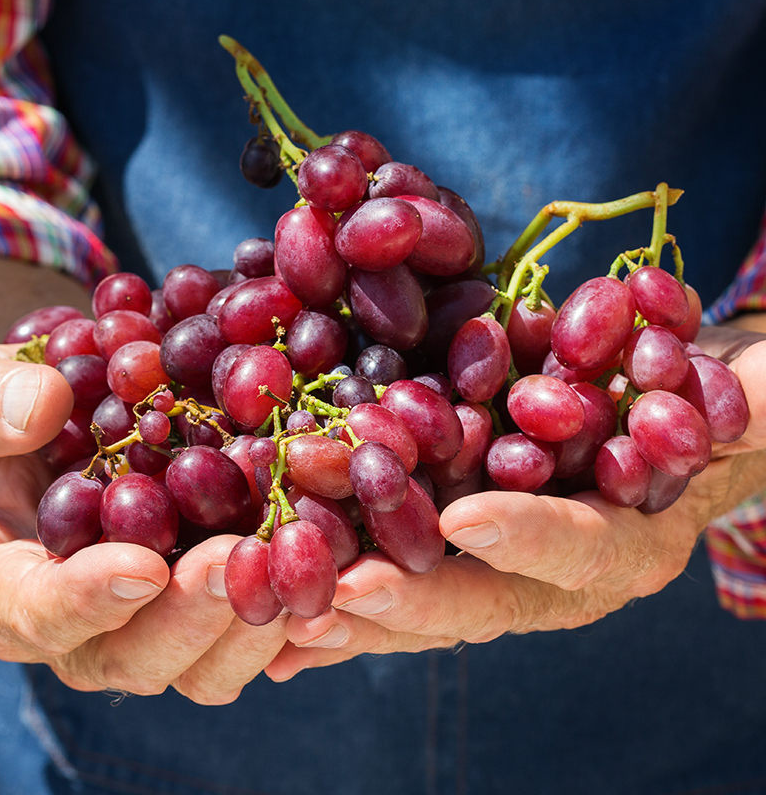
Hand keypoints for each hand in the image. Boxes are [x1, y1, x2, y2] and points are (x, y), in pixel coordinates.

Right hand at [0, 344, 285, 703]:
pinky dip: (288, 606)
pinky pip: (249, 626)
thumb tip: (41, 407)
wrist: (50, 424)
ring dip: (253, 623)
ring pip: (202, 662)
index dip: (86, 603)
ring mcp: (152, 613)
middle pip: (132, 658)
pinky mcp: (207, 593)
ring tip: (297, 564)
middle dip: (190, 616)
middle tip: (239, 556)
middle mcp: (84, 619)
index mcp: (7, 581)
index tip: (143, 567)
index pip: (33, 615)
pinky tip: (326, 563)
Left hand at [265, 324, 765, 681]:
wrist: (652, 403)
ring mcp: (495, 564)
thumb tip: (763, 379)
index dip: (530, 536)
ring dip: (352, 606)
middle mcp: (553, 573)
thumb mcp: (737, 395)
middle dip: (410, 600)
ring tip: (281, 612)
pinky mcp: (447, 540)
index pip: (579, 549)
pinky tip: (274, 589)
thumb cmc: (697, 396)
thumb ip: (746, 400)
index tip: (467, 520)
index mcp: (627, 544)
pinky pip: (388, 568)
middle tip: (334, 599)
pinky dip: (334, 578)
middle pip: (479, 598)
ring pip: (421, 598)